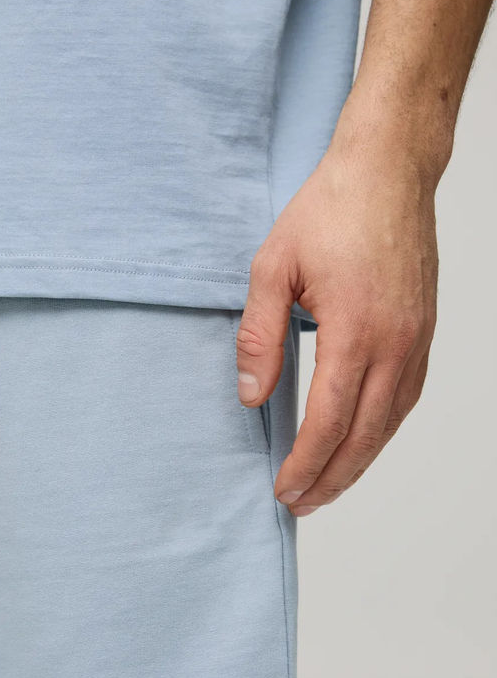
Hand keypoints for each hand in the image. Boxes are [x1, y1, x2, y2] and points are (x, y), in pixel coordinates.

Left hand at [237, 137, 437, 515]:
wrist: (388, 172)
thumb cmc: (330, 211)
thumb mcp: (272, 267)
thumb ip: (260, 336)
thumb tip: (253, 395)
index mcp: (354, 329)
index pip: (328, 420)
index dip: (304, 463)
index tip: (283, 488)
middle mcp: (395, 343)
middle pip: (364, 436)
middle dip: (330, 479)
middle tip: (302, 505)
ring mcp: (416, 340)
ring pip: (389, 423)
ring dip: (358, 463)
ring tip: (327, 487)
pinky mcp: (424, 333)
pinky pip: (406, 399)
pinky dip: (382, 431)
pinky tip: (362, 442)